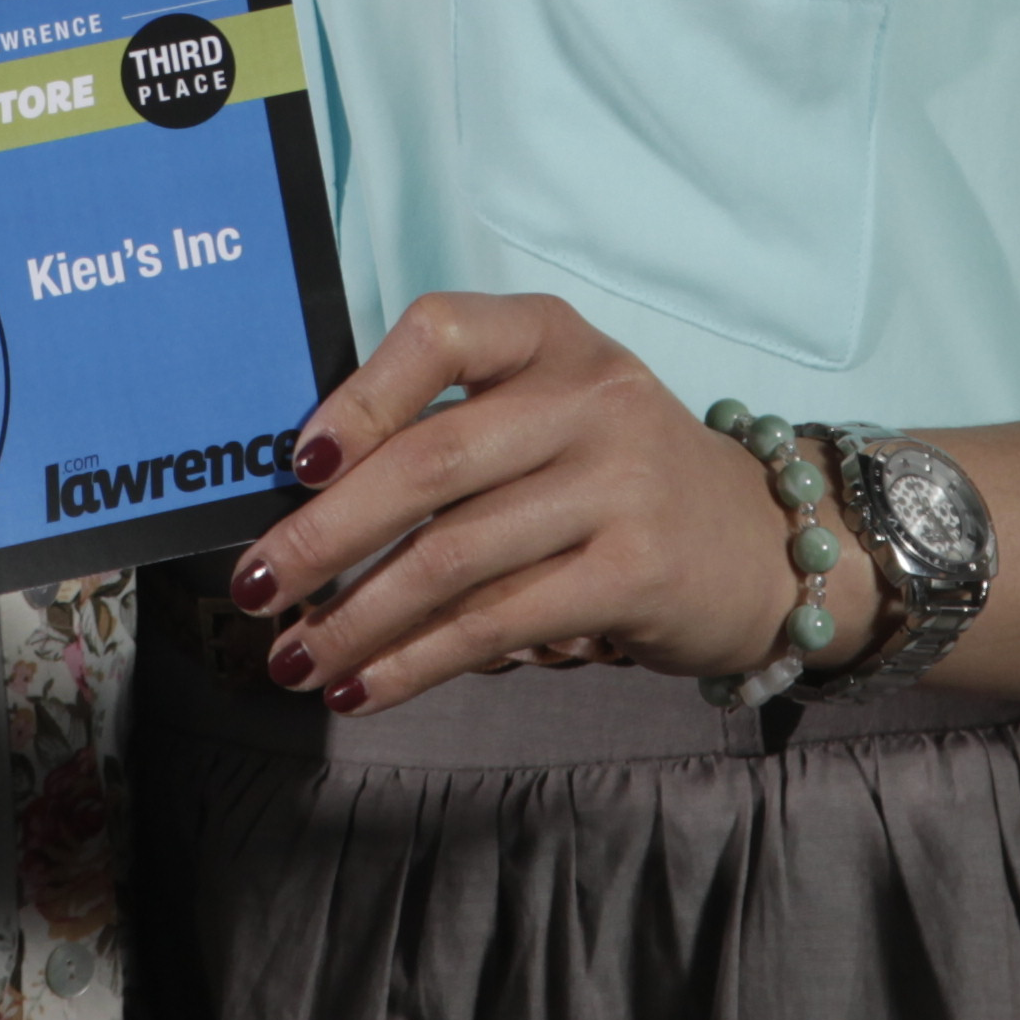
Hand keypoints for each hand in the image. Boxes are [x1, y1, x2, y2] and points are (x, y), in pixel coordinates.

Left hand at [223, 292, 800, 716]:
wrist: (763, 546)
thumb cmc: (616, 480)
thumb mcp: (550, 416)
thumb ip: (452, 431)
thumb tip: (307, 503)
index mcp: (551, 337)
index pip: (441, 333)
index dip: (357, 396)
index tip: (296, 463)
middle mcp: (592, 396)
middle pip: (429, 463)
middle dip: (323, 535)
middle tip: (256, 586)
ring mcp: (621, 483)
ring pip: (452, 557)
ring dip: (354, 618)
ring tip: (294, 660)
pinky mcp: (636, 571)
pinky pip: (496, 621)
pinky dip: (416, 662)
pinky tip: (365, 687)